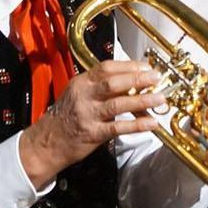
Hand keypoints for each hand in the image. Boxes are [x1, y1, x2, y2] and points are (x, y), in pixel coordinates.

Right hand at [20, 61, 165, 185]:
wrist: (48, 141)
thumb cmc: (67, 116)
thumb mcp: (78, 94)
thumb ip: (100, 87)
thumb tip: (130, 80)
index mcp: (81, 82)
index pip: (107, 68)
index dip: (129, 66)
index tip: (146, 66)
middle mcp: (84, 95)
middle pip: (114, 82)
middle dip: (138, 78)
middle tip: (156, 78)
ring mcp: (88, 114)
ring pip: (118, 104)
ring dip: (142, 100)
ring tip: (159, 98)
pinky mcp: (93, 133)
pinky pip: (118, 127)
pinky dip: (137, 125)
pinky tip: (151, 123)